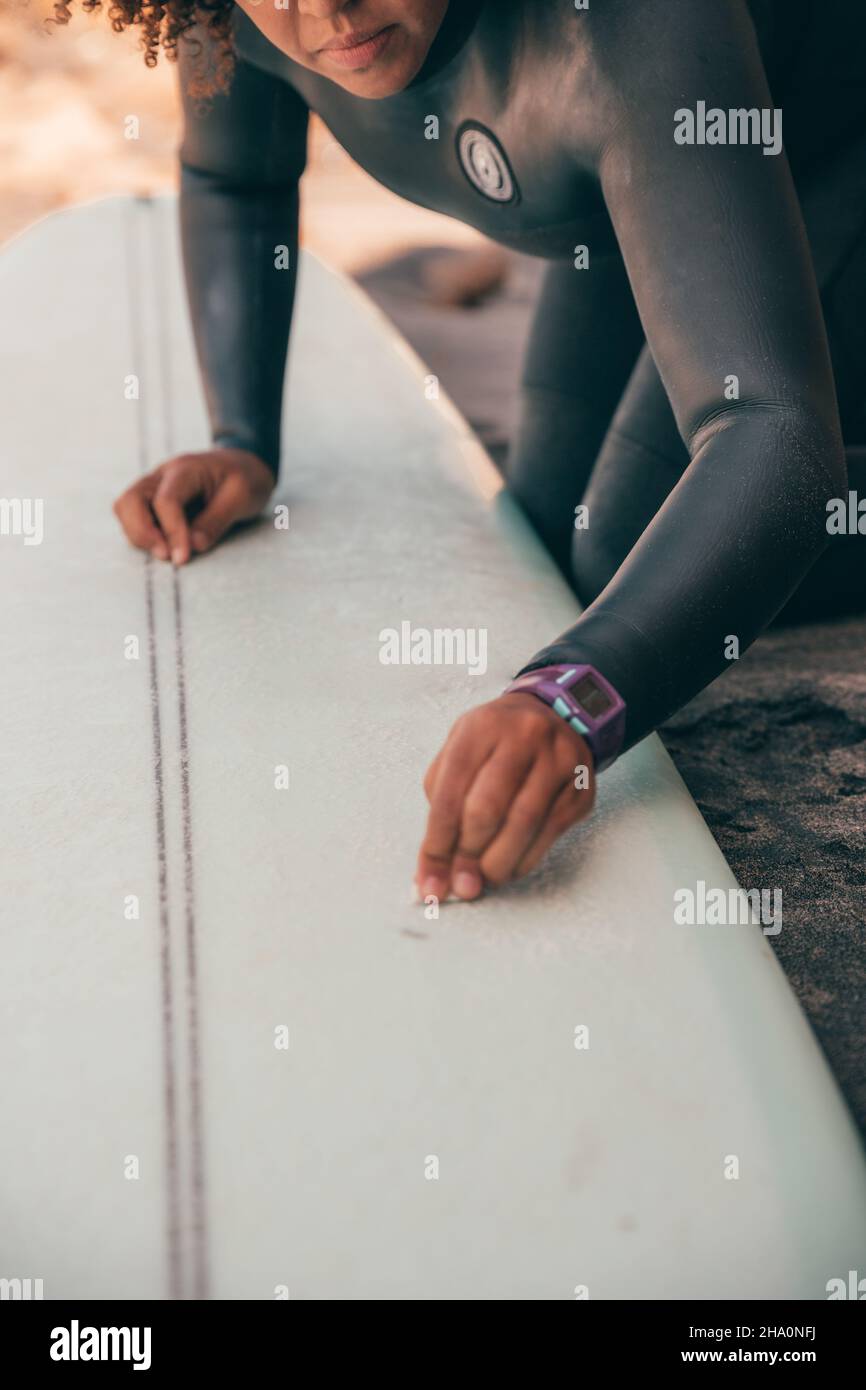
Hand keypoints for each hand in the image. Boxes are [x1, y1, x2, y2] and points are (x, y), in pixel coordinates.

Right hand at [113, 447, 274, 563]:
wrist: (243, 464)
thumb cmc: (245, 478)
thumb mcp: (242, 496)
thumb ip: (216, 521)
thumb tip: (192, 546)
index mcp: (185, 469)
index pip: (166, 500)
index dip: (171, 531)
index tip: (182, 558)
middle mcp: (162, 475)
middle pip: (130, 500)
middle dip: (142, 532)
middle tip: (166, 556)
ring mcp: (154, 487)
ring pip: (125, 509)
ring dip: (139, 535)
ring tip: (167, 554)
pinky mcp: (153, 502)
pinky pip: (134, 518)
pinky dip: (143, 535)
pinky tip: (165, 547)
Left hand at [415, 692, 595, 902]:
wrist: (555, 715)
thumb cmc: (496, 743)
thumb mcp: (460, 751)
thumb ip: (442, 803)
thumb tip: (434, 866)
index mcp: (480, 727)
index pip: (450, 792)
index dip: (437, 842)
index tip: (430, 880)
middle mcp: (522, 736)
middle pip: (487, 808)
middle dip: (468, 855)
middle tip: (460, 884)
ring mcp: (557, 759)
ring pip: (523, 822)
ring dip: (498, 863)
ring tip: (484, 880)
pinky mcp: (580, 785)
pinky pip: (550, 831)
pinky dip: (526, 858)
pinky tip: (511, 868)